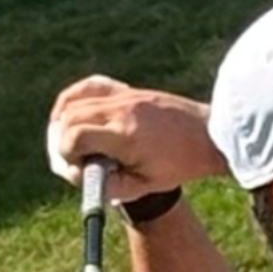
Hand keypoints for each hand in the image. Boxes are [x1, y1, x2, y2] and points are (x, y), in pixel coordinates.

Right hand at [46, 75, 228, 201]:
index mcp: (125, 135)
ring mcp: (124, 96)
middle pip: (68, 117)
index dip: (66, 156)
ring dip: (63, 120)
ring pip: (73, 100)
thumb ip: (111, 186)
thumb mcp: (147, 185)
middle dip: (61, 140)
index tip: (78, 169)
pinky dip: (74, 98)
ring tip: (68, 140)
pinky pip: (90, 86)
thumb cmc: (182, 164)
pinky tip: (72, 112)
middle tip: (73, 158)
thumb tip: (80, 176)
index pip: (74, 137)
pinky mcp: (128, 90)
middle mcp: (121, 110)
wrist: (211, 136)